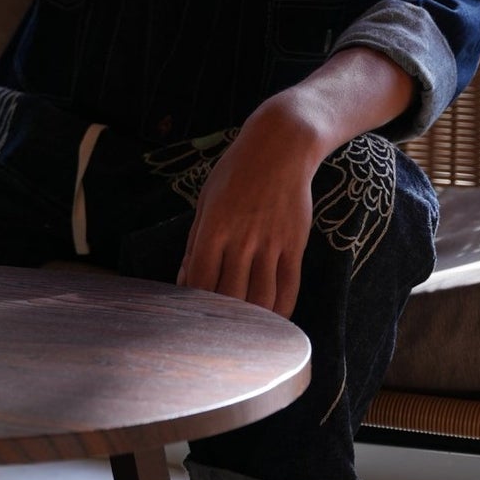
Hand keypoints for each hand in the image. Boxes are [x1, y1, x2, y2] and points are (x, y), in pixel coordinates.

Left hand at [177, 101, 321, 317]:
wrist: (281, 147)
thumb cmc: (236, 172)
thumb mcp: (206, 201)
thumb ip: (195, 242)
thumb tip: (184, 280)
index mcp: (214, 227)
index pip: (199, 280)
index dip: (194, 305)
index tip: (190, 318)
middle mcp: (242, 238)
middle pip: (230, 295)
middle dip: (221, 319)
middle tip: (215, 332)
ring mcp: (271, 242)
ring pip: (261, 298)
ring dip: (252, 321)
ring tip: (242, 332)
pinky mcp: (295, 244)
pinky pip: (289, 287)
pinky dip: (280, 310)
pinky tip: (271, 321)